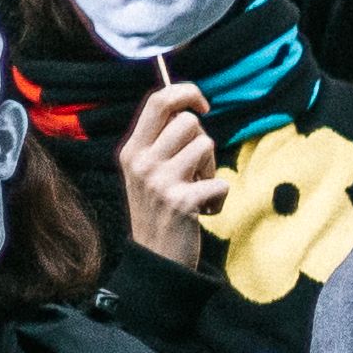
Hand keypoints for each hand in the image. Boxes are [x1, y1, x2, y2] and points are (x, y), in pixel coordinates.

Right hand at [119, 82, 229, 267]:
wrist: (156, 259)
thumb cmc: (159, 209)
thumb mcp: (146, 172)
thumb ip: (161, 141)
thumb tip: (187, 106)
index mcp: (132, 151)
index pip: (158, 101)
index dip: (186, 92)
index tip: (202, 105)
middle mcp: (142, 162)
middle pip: (189, 122)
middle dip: (202, 141)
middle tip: (196, 169)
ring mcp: (160, 182)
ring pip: (206, 146)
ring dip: (211, 169)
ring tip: (197, 189)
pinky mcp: (181, 202)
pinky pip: (220, 182)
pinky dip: (219, 196)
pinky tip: (203, 211)